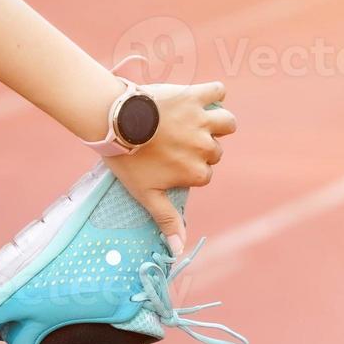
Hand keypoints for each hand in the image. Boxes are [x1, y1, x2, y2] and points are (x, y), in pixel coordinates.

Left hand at [107, 82, 236, 254]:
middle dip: (200, 148)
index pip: (205, 175)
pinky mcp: (195, 96)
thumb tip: (179, 252)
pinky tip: (204, 97)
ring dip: (218, 123)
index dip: (190, 170)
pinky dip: (215, 93)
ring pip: (227, 123)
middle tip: (175, 143)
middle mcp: (205, 147)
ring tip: (201, 123)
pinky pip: (217, 91)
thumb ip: (166, 220)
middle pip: (215, 151)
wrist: (115, 122)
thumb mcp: (146, 195)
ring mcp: (202, 121)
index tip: (171, 165)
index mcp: (196, 171)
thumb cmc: (129, 160)